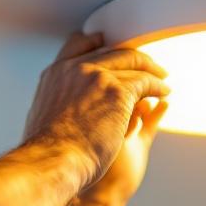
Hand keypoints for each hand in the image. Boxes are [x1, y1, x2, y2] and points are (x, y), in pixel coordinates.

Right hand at [21, 31, 169, 188]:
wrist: (54, 162)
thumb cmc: (48, 153)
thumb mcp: (41, 117)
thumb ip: (55, 103)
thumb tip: (58, 108)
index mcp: (56, 74)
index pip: (79, 44)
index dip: (98, 42)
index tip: (110, 44)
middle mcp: (75, 68)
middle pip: (111, 51)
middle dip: (131, 57)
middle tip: (146, 65)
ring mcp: (97, 77)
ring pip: (132, 62)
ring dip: (150, 70)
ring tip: (161, 79)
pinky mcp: (118, 92)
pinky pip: (145, 82)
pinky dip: (157, 86)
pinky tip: (164, 92)